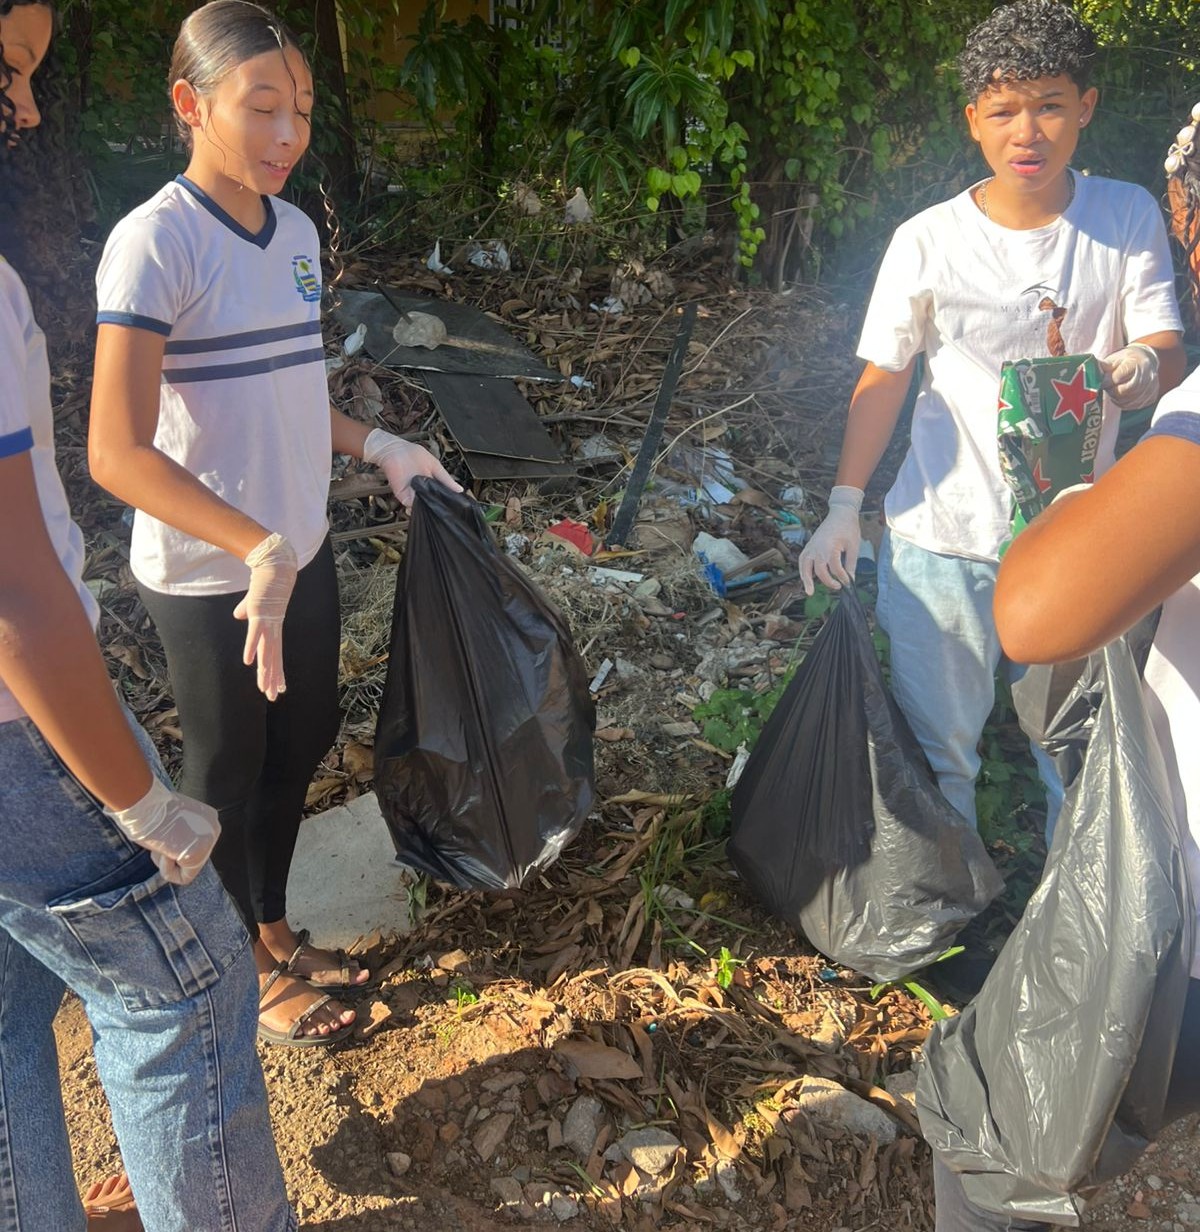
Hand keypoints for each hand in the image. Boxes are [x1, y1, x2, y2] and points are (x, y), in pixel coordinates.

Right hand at [109, 777, 220, 885]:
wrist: (146, 805)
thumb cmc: (149, 809)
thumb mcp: (172, 817)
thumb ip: (181, 830)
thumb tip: (175, 846)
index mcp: (209, 816)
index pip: (193, 842)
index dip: (173, 844)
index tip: (163, 833)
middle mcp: (214, 828)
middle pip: (191, 856)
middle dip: (171, 853)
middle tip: (160, 839)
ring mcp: (209, 842)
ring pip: (187, 868)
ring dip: (166, 860)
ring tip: (162, 841)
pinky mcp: (198, 855)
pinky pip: (183, 878)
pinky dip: (168, 870)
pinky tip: (166, 852)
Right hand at [232, 533, 296, 701]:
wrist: (275, 566)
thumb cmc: (266, 584)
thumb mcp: (253, 602)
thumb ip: (246, 610)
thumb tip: (238, 615)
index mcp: (273, 628)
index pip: (275, 655)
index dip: (276, 672)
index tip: (279, 688)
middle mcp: (273, 629)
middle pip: (274, 659)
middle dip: (273, 678)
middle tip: (274, 696)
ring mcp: (267, 622)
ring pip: (267, 651)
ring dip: (265, 670)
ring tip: (265, 688)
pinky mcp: (260, 614)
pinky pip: (255, 634)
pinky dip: (251, 648)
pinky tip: (249, 662)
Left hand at [363, 428, 462, 507]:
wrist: (394, 450)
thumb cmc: (412, 455)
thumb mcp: (435, 466)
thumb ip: (446, 479)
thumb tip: (459, 490)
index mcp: (431, 485)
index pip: (440, 497)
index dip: (446, 503)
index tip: (454, 508)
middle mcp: (422, 491)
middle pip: (431, 504)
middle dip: (436, 507)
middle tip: (444, 509)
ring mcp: (412, 494)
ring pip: (421, 506)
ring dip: (426, 508)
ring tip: (434, 506)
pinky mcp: (402, 495)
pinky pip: (410, 505)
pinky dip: (415, 507)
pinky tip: (422, 503)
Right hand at [797, 486, 863, 595]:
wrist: (840, 513)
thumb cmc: (848, 528)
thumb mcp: (854, 546)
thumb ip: (851, 564)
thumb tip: (850, 579)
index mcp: (831, 547)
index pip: (836, 569)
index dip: (843, 578)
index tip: (848, 582)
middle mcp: (818, 548)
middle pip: (820, 571)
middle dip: (828, 581)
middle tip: (838, 586)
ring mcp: (811, 547)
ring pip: (805, 567)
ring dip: (807, 580)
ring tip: (810, 591)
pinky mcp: (809, 546)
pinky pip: (802, 561)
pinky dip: (803, 571)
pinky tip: (806, 579)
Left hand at [1100, 343, 1159, 410]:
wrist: (1146, 361)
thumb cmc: (1127, 359)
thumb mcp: (1115, 358)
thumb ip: (1104, 366)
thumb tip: (1091, 372)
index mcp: (1137, 363)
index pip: (1118, 377)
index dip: (1106, 381)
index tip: (1101, 381)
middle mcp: (1147, 376)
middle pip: (1123, 391)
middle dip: (1111, 390)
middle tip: (1107, 386)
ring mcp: (1150, 388)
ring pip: (1126, 401)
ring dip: (1116, 398)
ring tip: (1114, 389)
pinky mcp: (1150, 398)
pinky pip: (1132, 406)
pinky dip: (1123, 402)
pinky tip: (1121, 395)